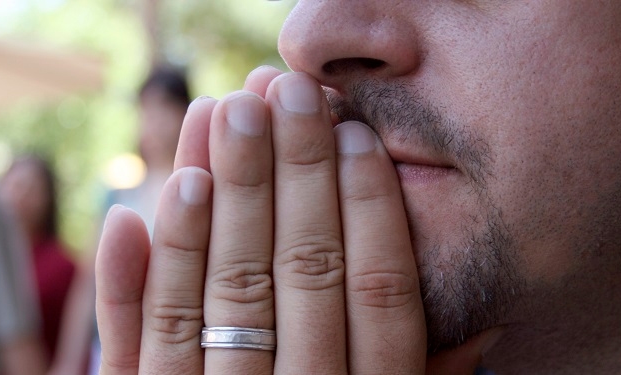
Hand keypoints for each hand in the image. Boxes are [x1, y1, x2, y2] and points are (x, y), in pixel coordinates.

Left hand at [95, 66, 498, 373]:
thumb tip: (485, 322)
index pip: (379, 295)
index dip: (370, 210)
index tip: (355, 136)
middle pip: (300, 277)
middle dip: (294, 177)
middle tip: (288, 92)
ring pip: (219, 299)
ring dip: (218, 203)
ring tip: (221, 117)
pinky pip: (139, 350)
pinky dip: (136, 281)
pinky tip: (135, 212)